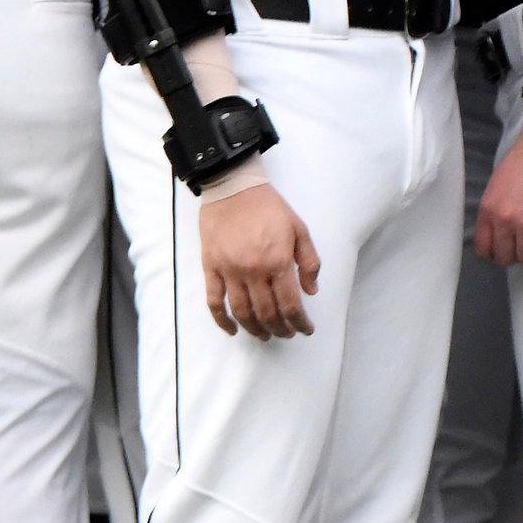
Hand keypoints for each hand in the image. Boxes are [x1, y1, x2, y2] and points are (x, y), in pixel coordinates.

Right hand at [200, 181, 322, 338]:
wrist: (234, 187)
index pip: (290, 304)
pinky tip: (232, 329)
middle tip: (287, 333)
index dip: (300, 323)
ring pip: (242, 312)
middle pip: (267, 313)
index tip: (305, 329)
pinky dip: (222, 320)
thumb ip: (309, 261)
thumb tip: (311, 291)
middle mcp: (254, 270)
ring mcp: (230, 271)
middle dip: (280, 329)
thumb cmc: (269, 207)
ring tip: (265, 335)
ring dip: (255, 329)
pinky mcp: (211, 268)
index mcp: (278, 260)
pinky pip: (214, 302)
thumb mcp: (299, 228)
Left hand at [472, 118, 522, 267]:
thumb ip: (495, 211)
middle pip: (506, 257)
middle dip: (514, 256)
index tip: (498, 254)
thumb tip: (499, 234)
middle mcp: (507, 220)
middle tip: (522, 249)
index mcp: (489, 209)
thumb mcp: (497, 184)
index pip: (483, 247)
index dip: (491, 255)